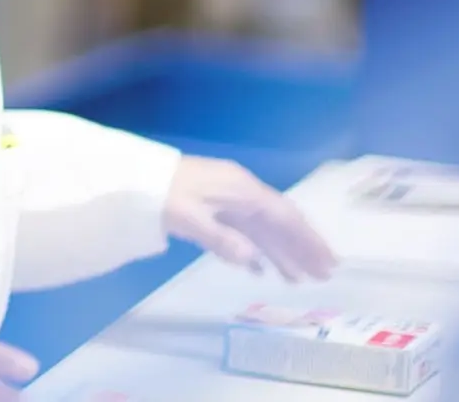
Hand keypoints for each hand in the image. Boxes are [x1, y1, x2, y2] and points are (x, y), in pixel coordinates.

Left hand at [164, 157, 337, 282]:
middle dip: (301, 248)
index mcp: (241, 189)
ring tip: (296, 280)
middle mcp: (240, 192)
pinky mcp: (212, 208)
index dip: (307, 240)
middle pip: (278, 222)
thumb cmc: (159, 194)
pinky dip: (253, 250)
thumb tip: (254, 260)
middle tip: (322, 275)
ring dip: (279, 253)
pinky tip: (260, 270)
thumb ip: (221, 239)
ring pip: (261, 229)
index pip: (283, 217)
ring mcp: (226, 200)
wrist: (131, 178)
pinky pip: (241, 231)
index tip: (327, 261)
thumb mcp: (187, 216)